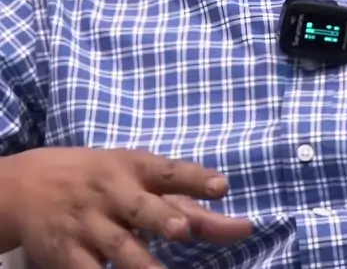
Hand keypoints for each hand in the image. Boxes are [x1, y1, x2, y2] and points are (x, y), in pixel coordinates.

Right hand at [6, 147, 251, 268]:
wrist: (29, 185)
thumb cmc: (100, 180)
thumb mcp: (136, 176)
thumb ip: (186, 202)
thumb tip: (238, 226)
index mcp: (133, 168)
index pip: (169, 171)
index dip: (195, 179)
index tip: (222, 186)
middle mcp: (113, 193)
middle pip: (142, 207)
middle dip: (163, 218)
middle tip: (182, 229)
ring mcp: (90, 224)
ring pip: (119, 247)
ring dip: (142, 264)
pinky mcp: (68, 253)